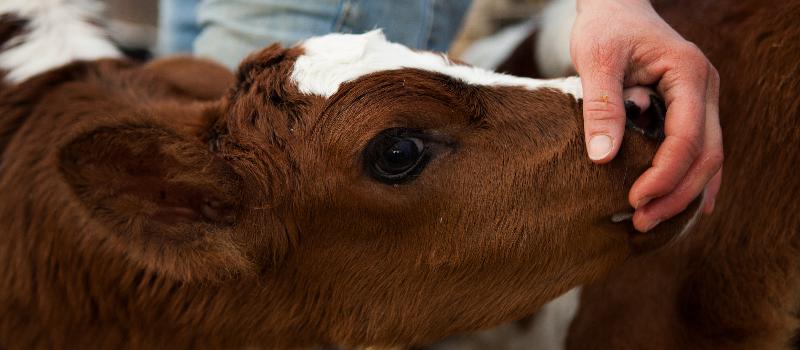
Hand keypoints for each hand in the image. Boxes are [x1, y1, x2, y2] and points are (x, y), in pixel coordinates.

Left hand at [571, 0, 722, 231]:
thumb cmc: (605, 28)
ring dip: (683, 194)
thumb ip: (602, 105)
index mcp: (688, 73)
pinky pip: (700, 151)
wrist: (616, 8)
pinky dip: (690, 180)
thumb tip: (602, 158)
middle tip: (639, 222)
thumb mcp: (596, 59)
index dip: (664, 174)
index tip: (634, 199)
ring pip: (709, 157)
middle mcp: (704, 89)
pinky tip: (678, 206)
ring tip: (649, 220)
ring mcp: (701, 100)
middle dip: (676, 194)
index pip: (688, 136)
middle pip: (707, 154)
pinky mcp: (689, 110)